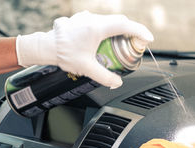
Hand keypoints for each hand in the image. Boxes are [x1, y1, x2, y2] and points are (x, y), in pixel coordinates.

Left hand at [16, 11, 153, 87]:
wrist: (46, 46)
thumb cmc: (64, 55)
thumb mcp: (87, 69)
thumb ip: (105, 77)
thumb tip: (118, 83)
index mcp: (97, 28)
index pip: (125, 26)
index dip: (140, 31)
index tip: (148, 38)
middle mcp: (93, 19)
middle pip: (119, 21)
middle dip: (131, 31)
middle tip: (136, 43)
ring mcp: (86, 17)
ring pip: (109, 20)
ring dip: (118, 30)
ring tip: (121, 43)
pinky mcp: (81, 18)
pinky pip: (99, 21)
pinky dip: (107, 28)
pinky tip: (104, 40)